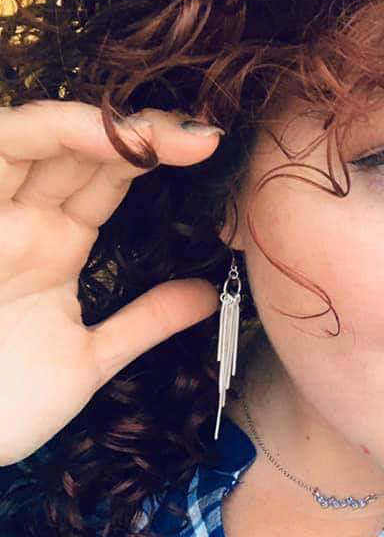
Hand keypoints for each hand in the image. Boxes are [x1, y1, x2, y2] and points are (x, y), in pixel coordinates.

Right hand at [0, 100, 223, 465]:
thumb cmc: (0, 409)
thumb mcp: (86, 359)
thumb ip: (145, 322)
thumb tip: (209, 296)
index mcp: (54, 244)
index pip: (109, 179)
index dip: (156, 156)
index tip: (209, 150)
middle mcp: (22, 218)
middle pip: (84, 149)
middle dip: (143, 134)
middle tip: (202, 135)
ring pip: (43, 137)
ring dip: (104, 127)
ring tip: (162, 131)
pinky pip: (2, 147)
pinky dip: (49, 131)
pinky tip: (100, 131)